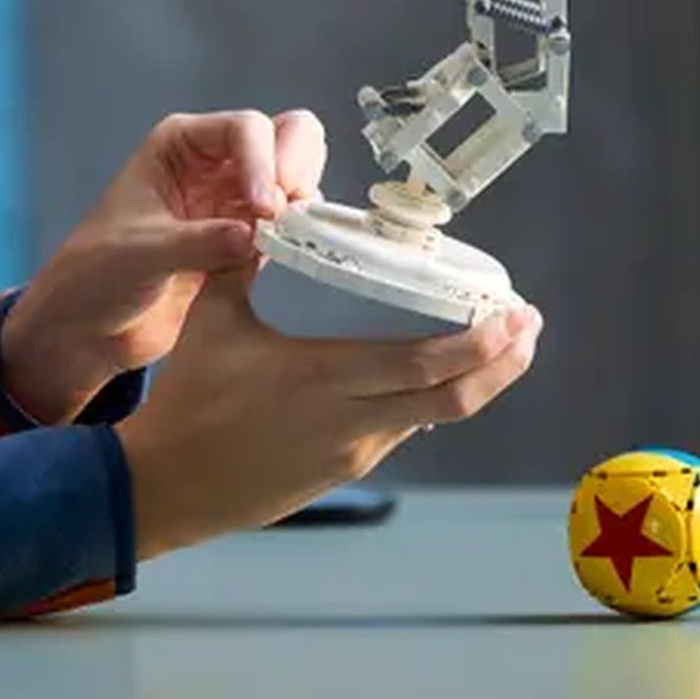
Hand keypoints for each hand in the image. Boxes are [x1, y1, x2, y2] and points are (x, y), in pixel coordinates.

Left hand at [0, 108, 327, 421]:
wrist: (87, 330)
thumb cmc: (95, 275)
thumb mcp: (141, 254)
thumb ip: (197, 243)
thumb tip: (252, 236)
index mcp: (182, 144)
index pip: (245, 129)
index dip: (264, 162)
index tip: (265, 208)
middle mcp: (215, 164)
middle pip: (286, 137)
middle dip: (296, 168)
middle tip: (292, 212)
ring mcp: (234, 203)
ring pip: (295, 181)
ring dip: (303, 205)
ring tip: (290, 238)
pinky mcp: (246, 245)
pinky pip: (291, 228)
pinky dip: (301, 237)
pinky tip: (292, 255)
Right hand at [115, 266, 542, 555]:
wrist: (170, 484)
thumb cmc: (189, 400)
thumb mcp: (212, 321)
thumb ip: (242, 264)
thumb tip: (264, 214)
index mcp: (325, 379)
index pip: (424, 367)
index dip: (479, 344)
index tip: (514, 314)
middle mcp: (352, 422)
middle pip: (453, 400)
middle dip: (503, 363)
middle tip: (529, 327)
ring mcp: (354, 452)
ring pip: (435, 419)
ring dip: (476, 383)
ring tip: (501, 346)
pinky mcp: (346, 468)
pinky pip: (403, 429)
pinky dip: (434, 400)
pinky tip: (439, 376)